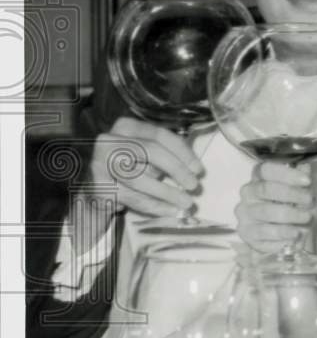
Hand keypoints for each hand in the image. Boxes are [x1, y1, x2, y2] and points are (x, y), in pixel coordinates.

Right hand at [71, 117, 203, 251]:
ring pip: (140, 178)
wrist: (98, 191)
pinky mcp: (99, 186)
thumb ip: (168, 153)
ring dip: (167, 193)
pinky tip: (170, 210)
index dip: (182, 152)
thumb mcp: (147, 155)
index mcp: (125, 127)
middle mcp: (109, 140)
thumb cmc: (130, 169)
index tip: (198, 169)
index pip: (159, 134)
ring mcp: (101, 163)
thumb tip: (194, 168)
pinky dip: (155, 206)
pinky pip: (132, 197)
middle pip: (151, 151)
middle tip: (194, 186)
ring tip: (187, 203)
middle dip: (177, 170)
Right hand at [235, 160, 316, 254]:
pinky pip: (265, 234)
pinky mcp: (246, 234)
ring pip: (266, 212)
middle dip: (291, 193)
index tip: (307, 181)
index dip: (286, 174)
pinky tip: (295, 236)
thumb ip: (302, 180)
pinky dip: (283, 234)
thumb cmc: (293, 210)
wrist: (286, 239)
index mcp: (259, 178)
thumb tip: (305, 166)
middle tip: (309, 200)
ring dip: (291, 215)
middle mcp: (248, 194)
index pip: (266, 169)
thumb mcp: (302, 194)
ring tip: (307, 218)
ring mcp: (245, 214)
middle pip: (266, 189)